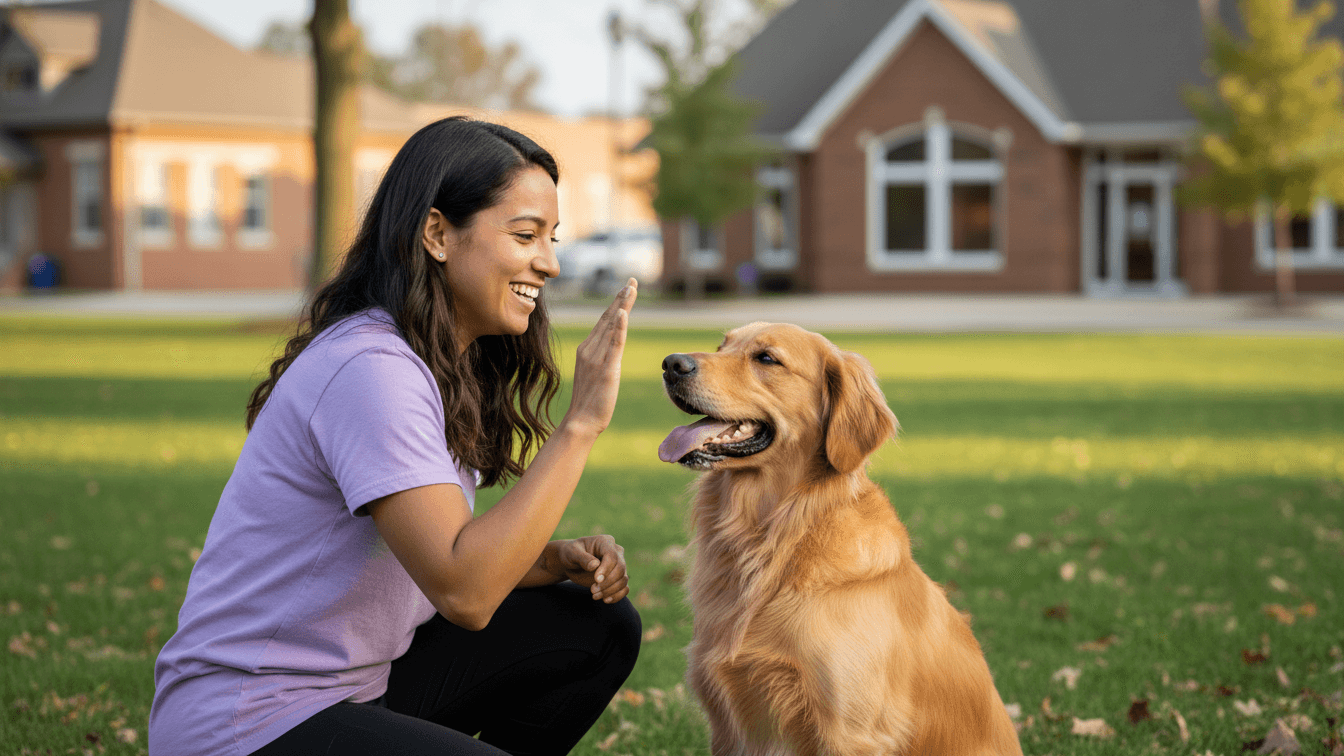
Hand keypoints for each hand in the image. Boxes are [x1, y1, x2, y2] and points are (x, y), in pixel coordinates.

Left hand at [541, 536, 629, 603]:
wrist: (572, 562)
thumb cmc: (571, 553)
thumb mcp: (572, 552)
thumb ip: (582, 558)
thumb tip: (595, 565)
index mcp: (605, 542)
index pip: (612, 555)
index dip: (606, 569)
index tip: (596, 580)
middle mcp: (616, 552)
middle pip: (620, 568)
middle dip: (608, 582)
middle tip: (592, 590)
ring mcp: (619, 565)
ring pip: (623, 579)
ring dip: (611, 590)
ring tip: (594, 596)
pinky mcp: (619, 577)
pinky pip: (624, 587)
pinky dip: (617, 595)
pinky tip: (605, 600)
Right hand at [563, 278, 637, 436]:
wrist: (580, 420)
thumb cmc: (589, 402)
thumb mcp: (595, 374)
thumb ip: (601, 359)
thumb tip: (611, 350)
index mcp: (586, 349)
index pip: (604, 322)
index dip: (615, 304)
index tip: (625, 289)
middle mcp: (589, 349)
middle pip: (608, 318)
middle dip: (621, 299)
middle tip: (632, 281)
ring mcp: (596, 358)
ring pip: (612, 326)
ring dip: (622, 306)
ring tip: (631, 289)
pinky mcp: (606, 369)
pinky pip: (613, 344)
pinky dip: (619, 327)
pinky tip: (624, 313)